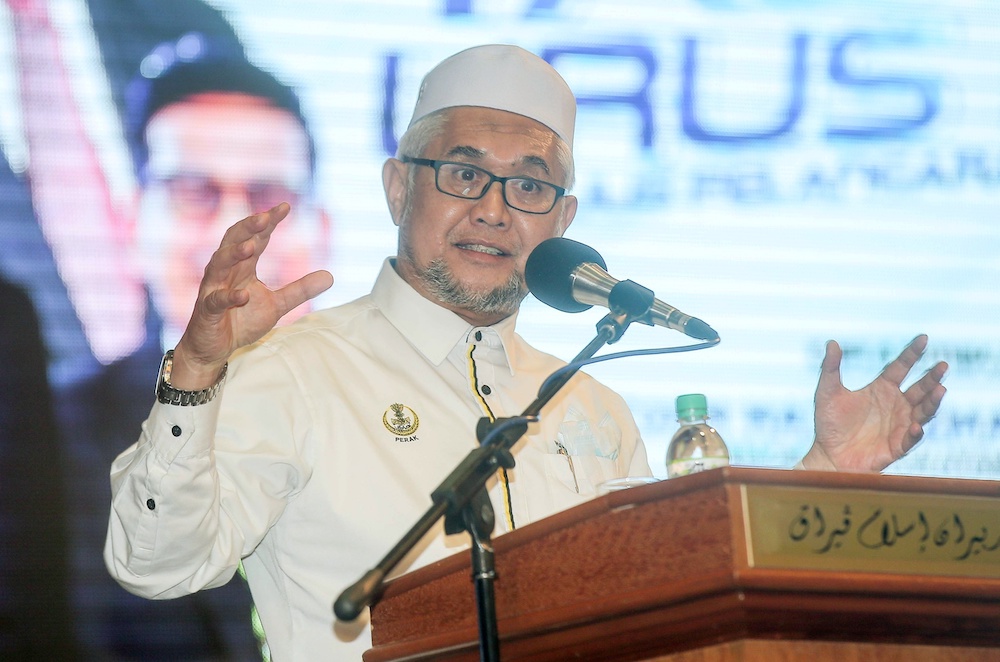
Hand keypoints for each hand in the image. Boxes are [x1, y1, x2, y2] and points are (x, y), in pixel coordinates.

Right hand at [170, 204, 333, 388]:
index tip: (285, 206)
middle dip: (248, 228)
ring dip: (234, 253)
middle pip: (234, 241)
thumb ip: (300, 290)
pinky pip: (217, 300)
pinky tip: (244, 294)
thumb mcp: (277, 305)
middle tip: (265, 216)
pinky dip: (230, 296)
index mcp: (242, 267)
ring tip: (251, 245)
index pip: (256, 238)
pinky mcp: (207, 310)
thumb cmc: (241, 321)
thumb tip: (331, 275)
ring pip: (220, 264)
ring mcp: (213, 289)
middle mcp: (225, 272)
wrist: (214, 349)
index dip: (268, 222)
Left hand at [802, 335, 947, 471]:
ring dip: (932, 402)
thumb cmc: (828, 423)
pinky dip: (915, 433)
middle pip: (919, 388)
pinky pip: (910, 439)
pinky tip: (916, 426)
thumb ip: (830, 368)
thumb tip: (831, 342)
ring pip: (922, 411)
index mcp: (881, 388)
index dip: (912, 353)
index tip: (924, 338)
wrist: (828, 455)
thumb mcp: (827, 392)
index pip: (901, 367)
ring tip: (940, 390)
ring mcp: (899, 424)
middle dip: (932, 377)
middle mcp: (895, 404)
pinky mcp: (897, 445)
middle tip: (943, 365)